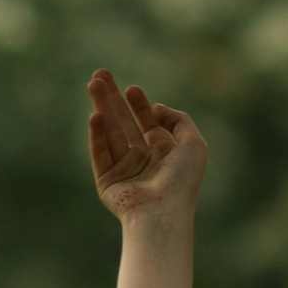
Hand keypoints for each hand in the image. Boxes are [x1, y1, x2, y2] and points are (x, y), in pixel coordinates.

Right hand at [88, 71, 207, 224]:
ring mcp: (123, 171)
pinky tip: (95, 116)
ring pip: (110, 133)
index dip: (139, 104)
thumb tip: (157, 108)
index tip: (132, 87)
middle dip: (112, 98)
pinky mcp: (107, 182)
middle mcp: (143, 161)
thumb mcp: (194, 144)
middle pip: (124, 123)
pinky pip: (100, 154)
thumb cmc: (182, 181)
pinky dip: (97, 135)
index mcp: (163, 154)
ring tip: (93, 84)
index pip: (147, 123)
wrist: (163, 212)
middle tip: (100, 75)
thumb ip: (179, 120)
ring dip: (101, 108)